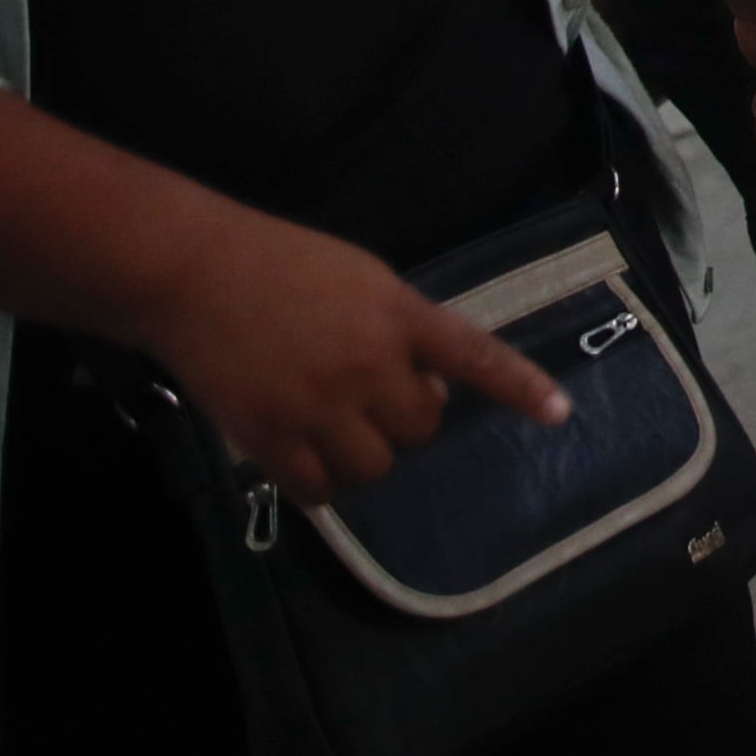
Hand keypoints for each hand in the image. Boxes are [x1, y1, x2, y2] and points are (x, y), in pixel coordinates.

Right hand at [149, 214, 562, 507]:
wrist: (195, 274)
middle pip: (420, 427)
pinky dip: (321, 483)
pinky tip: (306, 454)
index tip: (560, 413)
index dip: (519, 386)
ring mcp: (318, 405)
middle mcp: (367, 364)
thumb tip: (423, 379)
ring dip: (364, 453)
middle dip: (404, 416)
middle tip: (369, 392)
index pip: (473, 355)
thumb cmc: (281, 264)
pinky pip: (320, 490)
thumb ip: (399, 326)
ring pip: (374, 466)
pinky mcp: (269, 438)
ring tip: (334, 422)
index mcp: (396, 315)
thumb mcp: (362, 279)